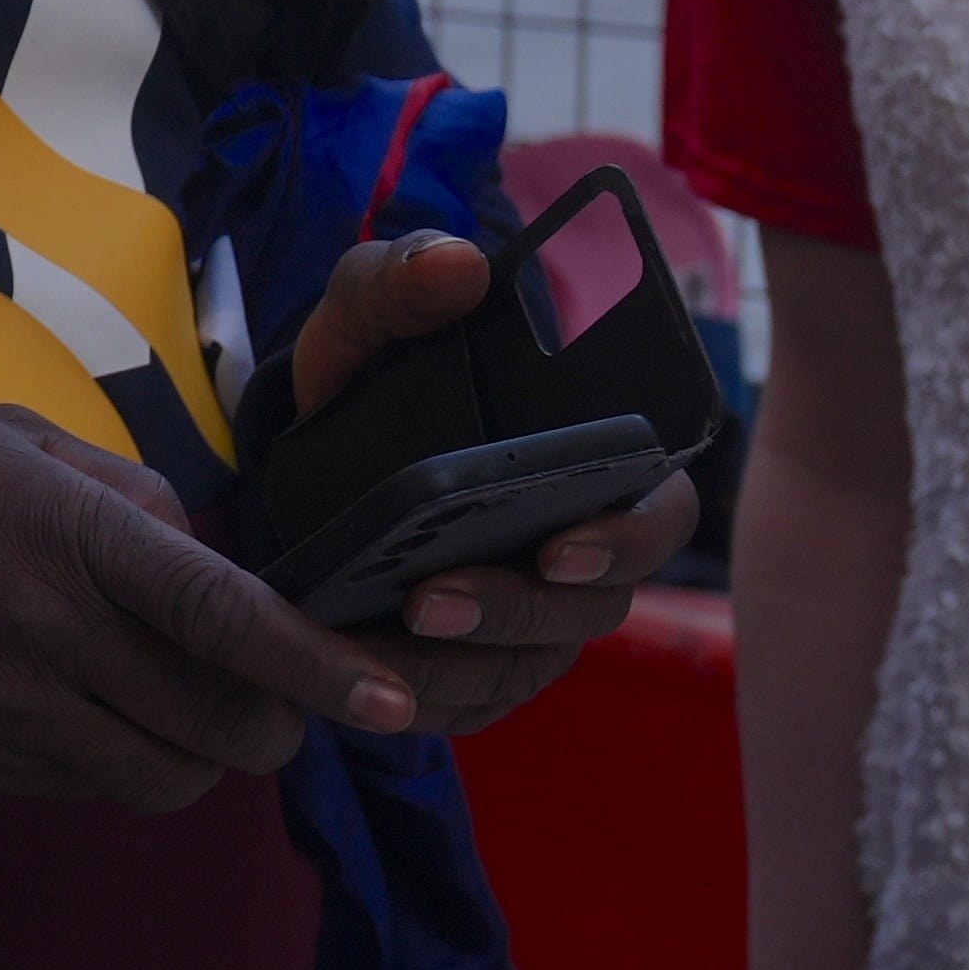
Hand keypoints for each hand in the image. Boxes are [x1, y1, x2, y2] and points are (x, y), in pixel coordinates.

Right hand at [0, 402, 417, 803]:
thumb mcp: (9, 437)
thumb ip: (123, 491)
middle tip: (275, 697)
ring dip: (200, 755)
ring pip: (161, 778)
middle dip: (273, 724)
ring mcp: (6, 713)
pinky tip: (82, 706)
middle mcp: (45, 634)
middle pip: (214, 722)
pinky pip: (85, 788)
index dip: (315, 664)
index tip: (390, 696)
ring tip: (181, 706)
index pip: (220, 612)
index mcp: (63, 534)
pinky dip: (115, 761)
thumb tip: (204, 551)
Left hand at [283, 230, 699, 733]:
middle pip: (589, 607)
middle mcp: (586, 553)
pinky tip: (361, 682)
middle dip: (514, 608)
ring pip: (527, 664)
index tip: (561, 542)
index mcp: (597, 464)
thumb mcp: (368, 313)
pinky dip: (418, 698)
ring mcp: (539, 621)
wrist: (309, 447)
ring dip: (460, 660)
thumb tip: (457, 264)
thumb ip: (403, 276)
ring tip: (383, 634)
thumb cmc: (375, 371)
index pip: (659, 512)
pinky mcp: (483, 669)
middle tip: (432, 596)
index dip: (626, 538)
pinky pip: (468, 704)